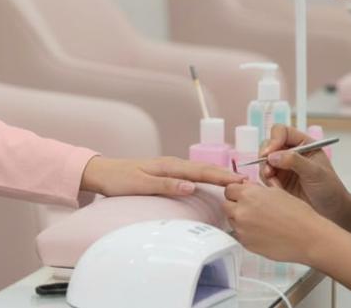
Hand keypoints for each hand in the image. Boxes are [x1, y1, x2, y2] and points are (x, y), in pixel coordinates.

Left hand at [81, 155, 243, 197]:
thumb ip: (165, 185)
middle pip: (204, 169)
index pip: (201, 171)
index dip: (222, 176)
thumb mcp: (141, 184)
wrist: (102, 173)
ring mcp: (169, 168)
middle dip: (226, 175)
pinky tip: (211, 184)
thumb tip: (191, 186)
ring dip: (217, 176)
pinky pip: (191, 175)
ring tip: (237, 183)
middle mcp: (172, 164)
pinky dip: (205, 177)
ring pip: (199, 171)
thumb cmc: (119, 180)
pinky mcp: (166, 174)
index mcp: (169, 166)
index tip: (241, 181)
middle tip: (249, 183)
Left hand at [223, 181, 334, 263]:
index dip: (237, 192)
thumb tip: (246, 186)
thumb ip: (256, 189)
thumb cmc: (298, 214)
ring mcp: (242, 228)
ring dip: (240, 219)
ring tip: (259, 222)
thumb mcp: (277, 192)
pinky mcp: (246, 243)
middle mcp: (241, 210)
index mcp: (248, 194)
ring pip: (232, 220)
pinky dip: (246, 233)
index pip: (229, 189)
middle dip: (236, 205)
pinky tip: (262, 233)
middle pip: (226, 204)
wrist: (309, 238)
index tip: (244, 196)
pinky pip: (239, 235)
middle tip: (251, 210)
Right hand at [259, 125, 350, 224]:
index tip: (269, 154)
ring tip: (275, 184)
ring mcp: (282, 165)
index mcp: (302, 144)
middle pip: (268, 145)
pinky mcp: (277, 179)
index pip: (281, 131)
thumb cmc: (330, 189)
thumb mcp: (316, 173)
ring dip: (265, 172)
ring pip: (263, 161)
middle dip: (265, 157)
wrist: (332, 212)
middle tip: (269, 171)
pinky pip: (264, 176)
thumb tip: (272, 156)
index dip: (273, 139)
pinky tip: (278, 190)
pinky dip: (267, 182)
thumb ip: (295, 161)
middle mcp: (290, 152)